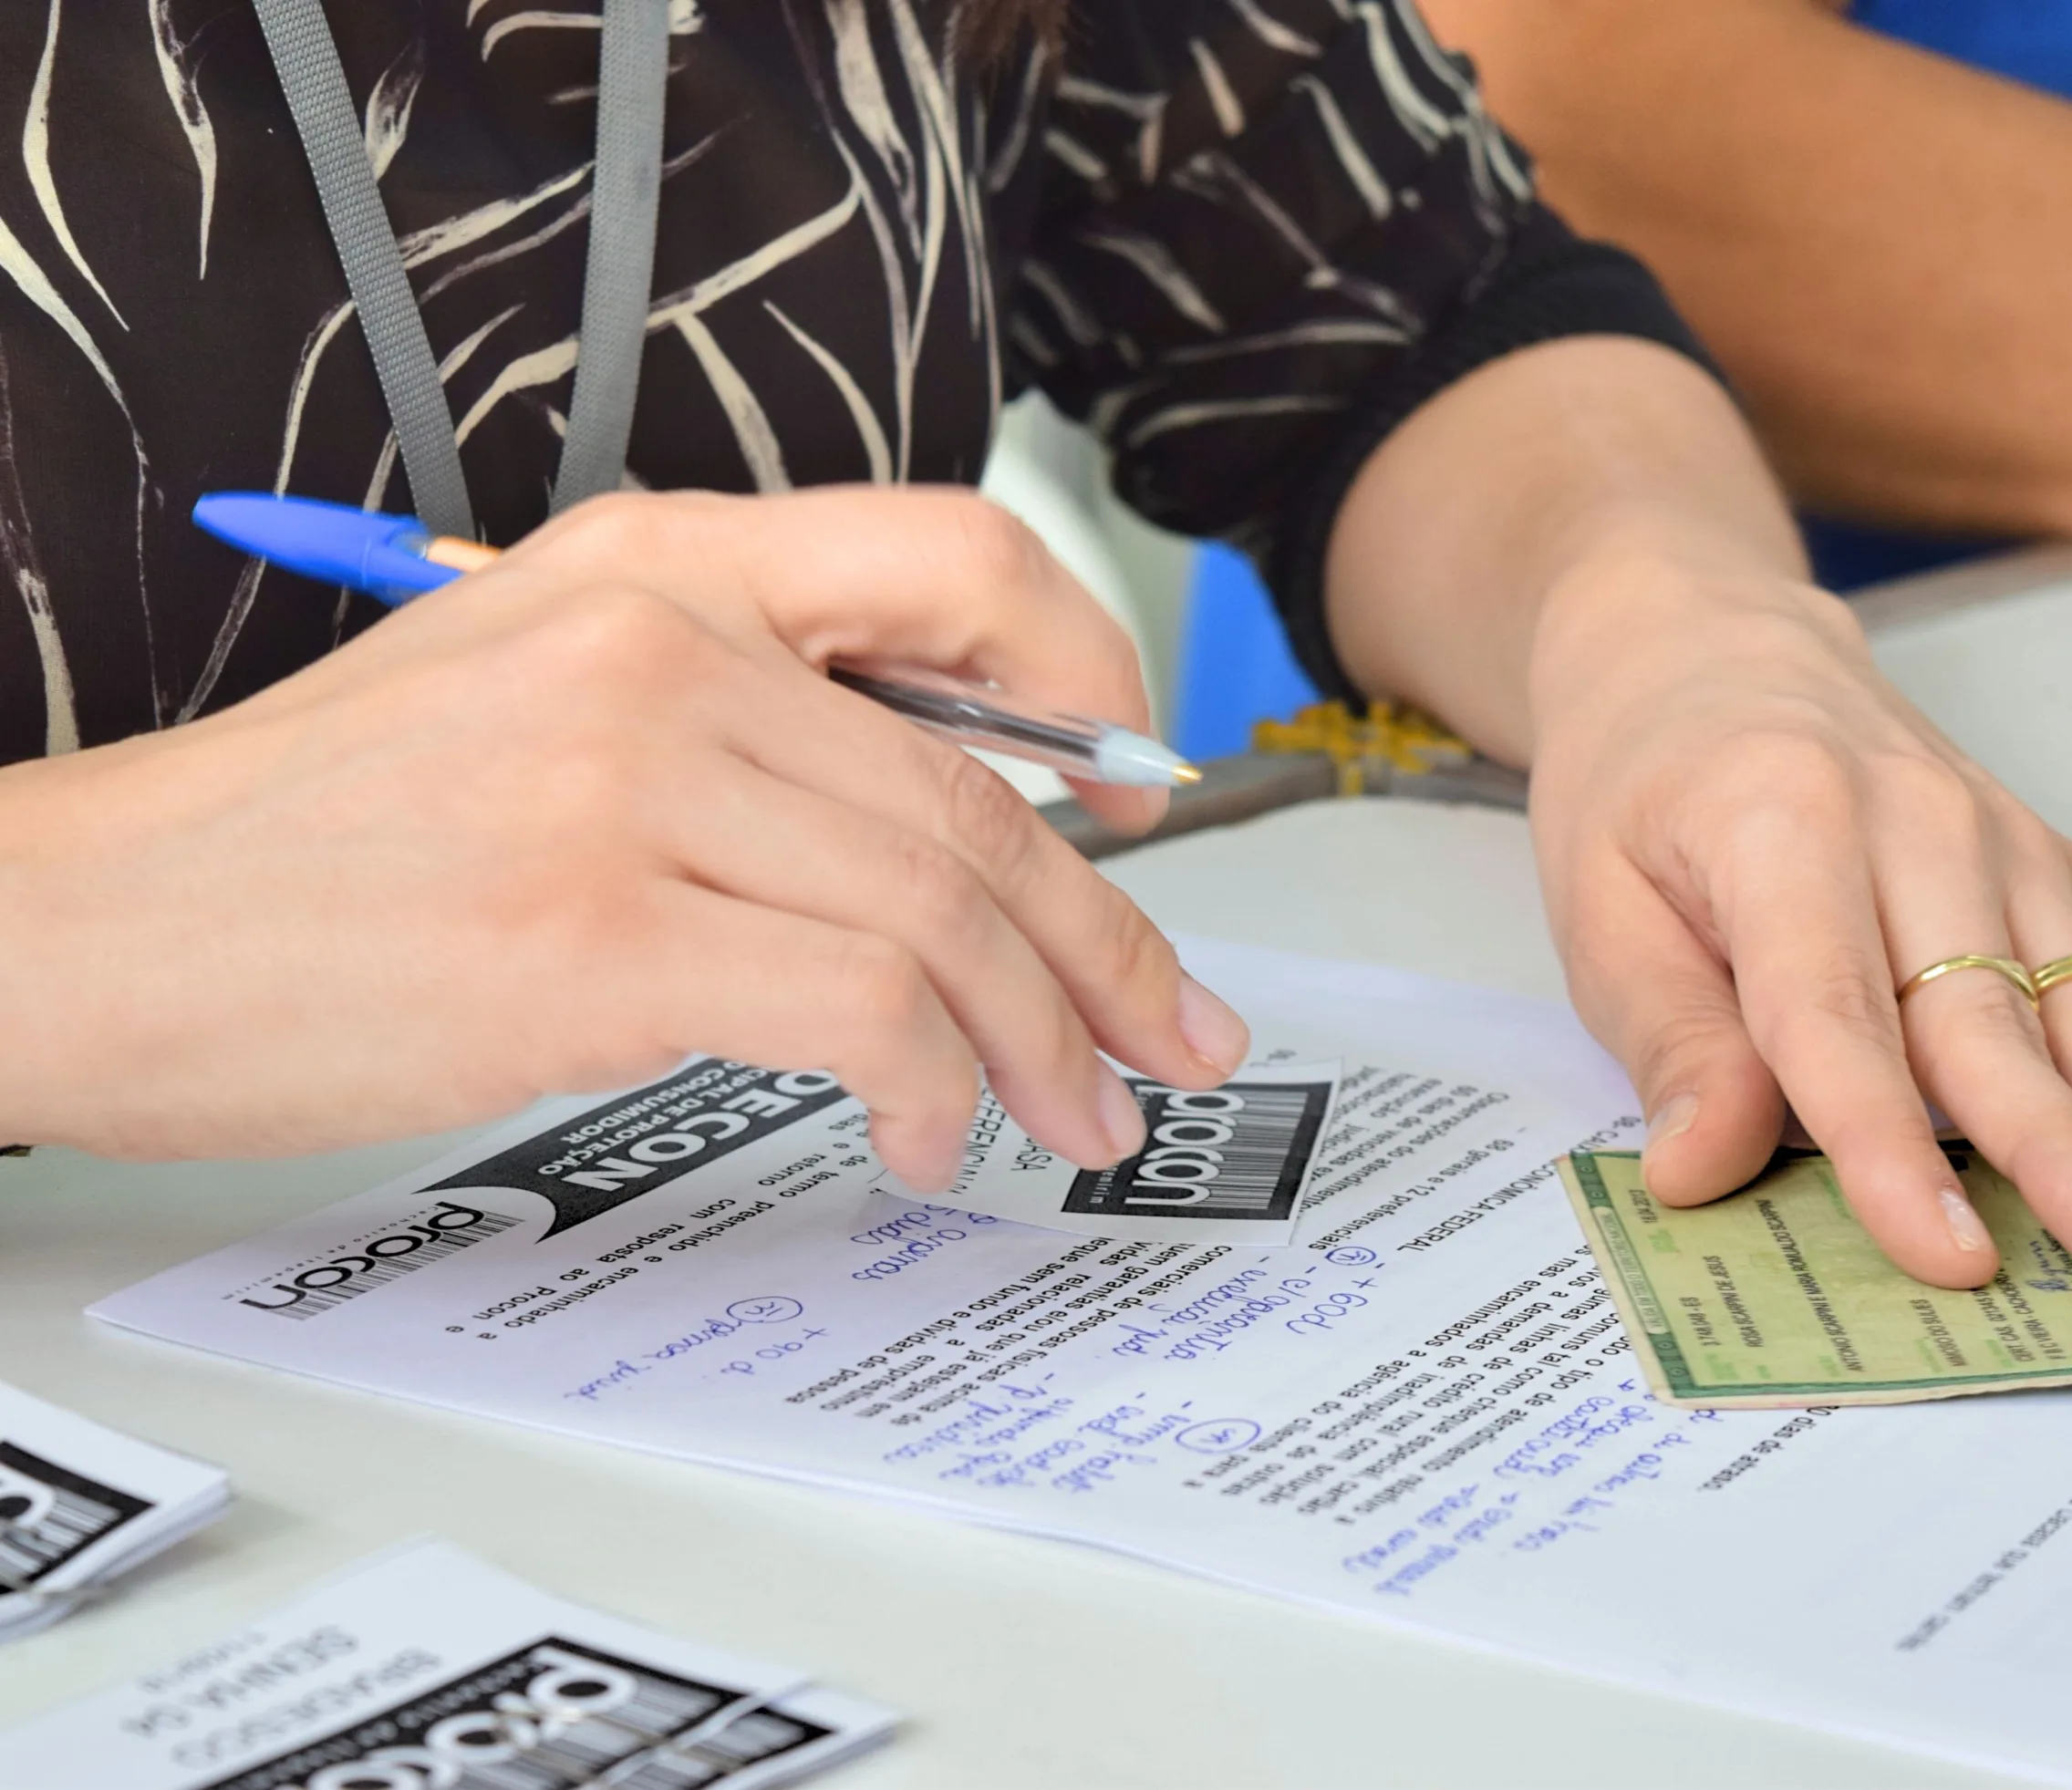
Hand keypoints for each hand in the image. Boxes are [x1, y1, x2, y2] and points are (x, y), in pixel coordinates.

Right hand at [0, 487, 1247, 1184]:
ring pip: (942, 902)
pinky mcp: (594, 937)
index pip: (955, 559)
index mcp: (650, 560)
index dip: (1084, 674)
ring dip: (1043, 1032)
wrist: (85, 923)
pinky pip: (858, 1006)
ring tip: (1076, 1117)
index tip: (1129, 802)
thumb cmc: (312, 839)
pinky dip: (932, 1084)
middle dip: (1105, 935)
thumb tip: (928, 828)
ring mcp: (623, 783)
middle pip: (974, 788)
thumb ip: (731, 720)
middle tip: (1173, 1028)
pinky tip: (926, 1139)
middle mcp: (655, 644)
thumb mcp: (533, 697)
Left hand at [1525, 542, 2071, 1287]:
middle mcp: (1912, 827)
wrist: (1705, 648)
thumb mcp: (1600, 908)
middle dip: (2066, 1153)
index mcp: (1778, 830)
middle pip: (1990, 1018)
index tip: (1945, 1250)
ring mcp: (1999, 841)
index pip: (1837, 1014)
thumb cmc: (1643, 783)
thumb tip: (1699, 1167)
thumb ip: (1668, 1040)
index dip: (1890, 1145)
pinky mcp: (2050, 864)